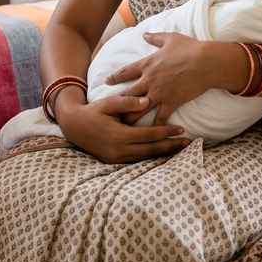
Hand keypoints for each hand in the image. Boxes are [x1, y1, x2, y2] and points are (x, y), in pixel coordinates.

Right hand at [54, 87, 190, 162]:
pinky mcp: (114, 161)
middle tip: (188, 143)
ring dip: (163, 153)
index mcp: (119, 135)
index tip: (181, 129)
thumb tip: (148, 100)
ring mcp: (116, 158)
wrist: (73, 126)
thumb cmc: (92, 111)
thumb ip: (128, 102)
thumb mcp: (108, 103)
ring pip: (146, 157)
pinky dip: (151, 156)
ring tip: (179, 148)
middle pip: (151, 150)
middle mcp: (119, 150)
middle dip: (171, 146)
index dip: (166, 132)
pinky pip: (137, 160)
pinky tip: (161, 153)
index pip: (149, 135)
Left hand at [105, 32, 227, 123]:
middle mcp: (149, 80)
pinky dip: (156, 127)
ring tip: (122, 127)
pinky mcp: (171, 102)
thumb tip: (144, 34)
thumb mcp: (170, 38)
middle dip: (117, 103)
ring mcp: (159, 93)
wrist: (206, 62)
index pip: (125, 72)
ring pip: (139, 109)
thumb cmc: (190, 48)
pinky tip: (151, 135)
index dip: (114, 77)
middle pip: (127, 94)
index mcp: (147, 64)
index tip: (106, 82)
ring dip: (130, 118)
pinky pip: (161, 118)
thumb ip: (155, 38)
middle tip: (108, 111)